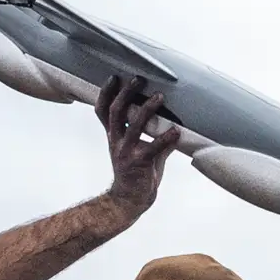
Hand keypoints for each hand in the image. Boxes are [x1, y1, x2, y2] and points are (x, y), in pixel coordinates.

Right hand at [95, 75, 177, 217]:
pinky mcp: (140, 163)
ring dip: (147, 109)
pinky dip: (166, 138)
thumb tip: (173, 122)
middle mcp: (117, 141)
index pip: (103, 111)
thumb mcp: (142, 151)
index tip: (113, 78)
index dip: (105, 93)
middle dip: (125, 93)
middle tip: (138, 79)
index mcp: (114, 136)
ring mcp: (126, 152)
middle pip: (116, 112)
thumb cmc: (137, 174)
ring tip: (160, 97)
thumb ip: (154, 136)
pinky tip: (176, 131)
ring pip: (134, 125)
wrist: (130, 201)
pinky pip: (154, 147)